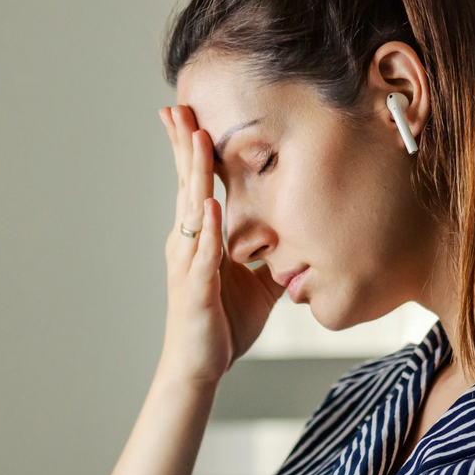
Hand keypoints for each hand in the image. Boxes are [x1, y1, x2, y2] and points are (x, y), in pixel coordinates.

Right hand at [157, 106, 284, 387]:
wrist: (198, 368)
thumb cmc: (221, 324)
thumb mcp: (256, 283)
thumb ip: (270, 256)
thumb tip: (298, 238)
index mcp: (198, 238)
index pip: (195, 184)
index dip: (192, 150)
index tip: (188, 114)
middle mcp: (187, 244)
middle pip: (186, 184)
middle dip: (182, 145)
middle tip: (175, 106)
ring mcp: (188, 264)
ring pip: (191, 209)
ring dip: (195, 174)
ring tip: (197, 139)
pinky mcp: (196, 289)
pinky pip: (203, 255)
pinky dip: (209, 230)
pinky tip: (213, 208)